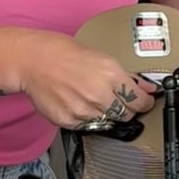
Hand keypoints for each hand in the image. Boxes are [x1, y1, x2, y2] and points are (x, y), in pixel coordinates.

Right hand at [1, 30, 158, 130]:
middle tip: (116, 100)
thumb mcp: (100, 57)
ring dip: (104, 114)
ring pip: (107, 122)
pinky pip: (87, 126)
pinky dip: (86, 118)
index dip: (144, 102)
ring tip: (91, 98)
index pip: (140, 101)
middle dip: (126, 109)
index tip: (143, 101)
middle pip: (126, 115)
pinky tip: (77, 102)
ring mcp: (83, 110)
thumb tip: (147, 87)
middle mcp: (99, 94)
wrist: (31, 60)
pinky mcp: (69, 121)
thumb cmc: (62, 52)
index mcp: (111, 74)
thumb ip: (125, 76)